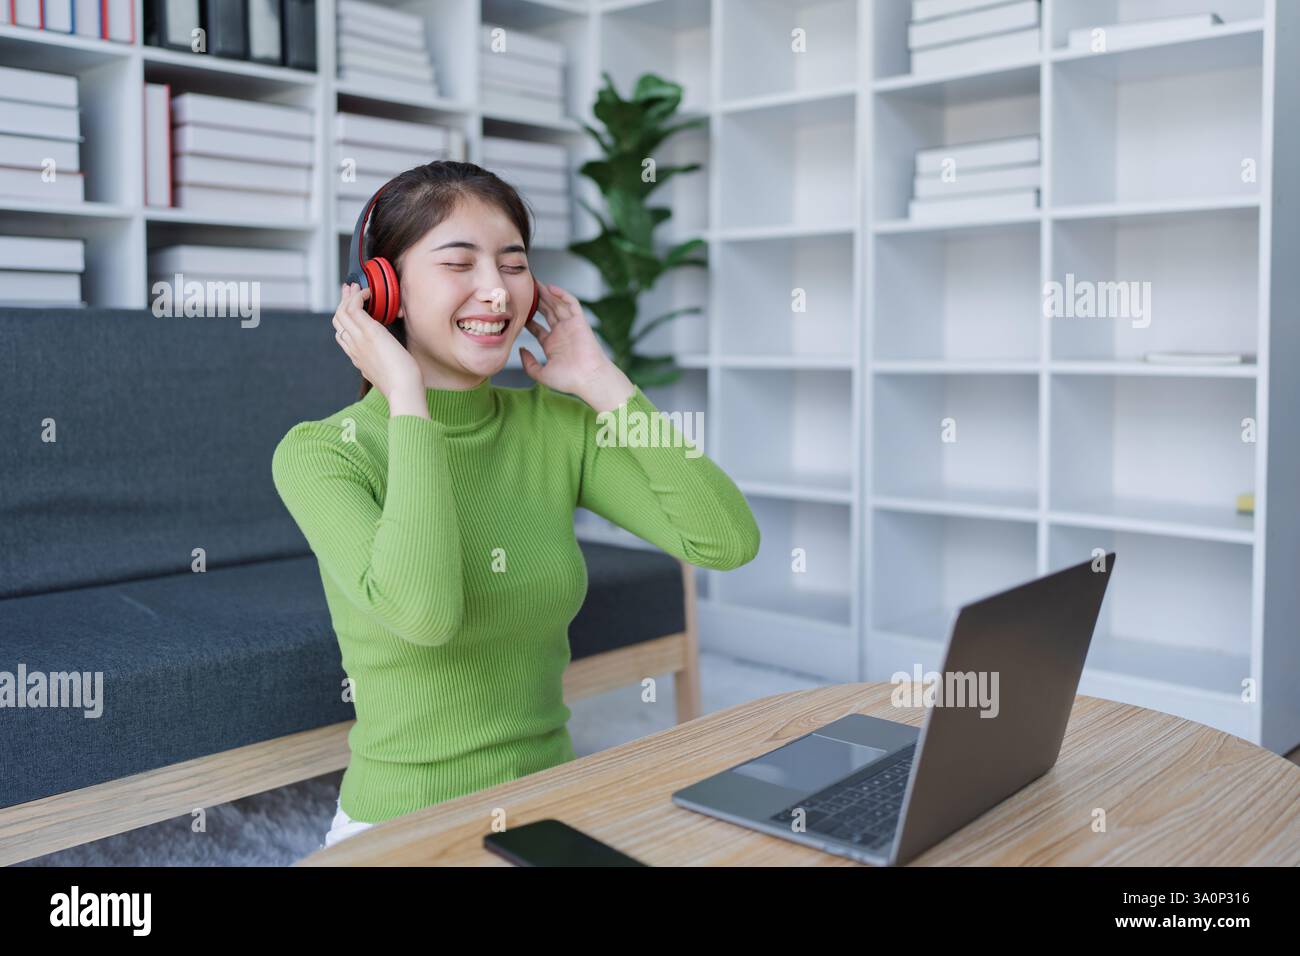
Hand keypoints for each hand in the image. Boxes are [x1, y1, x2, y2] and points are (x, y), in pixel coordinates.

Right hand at [332, 282, 422, 401]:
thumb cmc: (403, 384)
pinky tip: (368, 293)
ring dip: (349, 295)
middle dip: (342, 302)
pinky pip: (354, 307)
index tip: (351, 307)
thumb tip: (388, 355)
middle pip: (338, 320)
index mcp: (357, 358)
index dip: (344, 319)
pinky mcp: (369, 332)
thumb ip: (382, 363)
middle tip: (350, 290)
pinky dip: (358, 296)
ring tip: (358, 286)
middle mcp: (353, 347)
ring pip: (342, 312)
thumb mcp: (387, 373)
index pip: (341, 335)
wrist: (403, 390)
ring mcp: (359, 339)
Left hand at [520, 283, 631, 408]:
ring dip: (547, 294)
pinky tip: (551, 287)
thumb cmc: (569, 380)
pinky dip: (562, 294)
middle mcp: (561, 334)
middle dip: (536, 301)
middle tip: (525, 289)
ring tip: (535, 282)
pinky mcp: (580, 321)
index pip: (537, 328)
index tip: (517, 310)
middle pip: (546, 312)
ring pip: (557, 305)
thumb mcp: (542, 374)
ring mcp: (570, 327)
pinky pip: (571, 304)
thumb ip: (529, 364)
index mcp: (552, 345)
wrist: (589, 379)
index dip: (527, 318)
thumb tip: (521, 350)